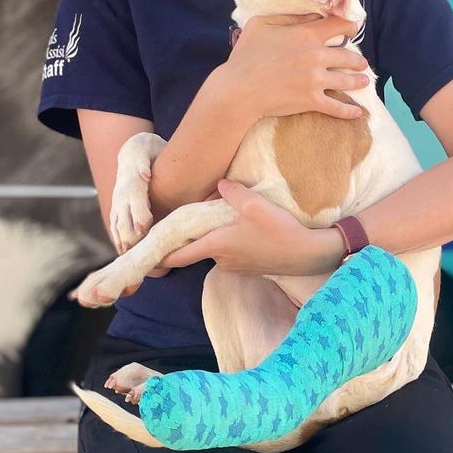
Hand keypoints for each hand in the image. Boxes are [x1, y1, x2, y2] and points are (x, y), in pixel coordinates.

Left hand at [157, 180, 345, 275]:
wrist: (308, 253)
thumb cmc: (279, 230)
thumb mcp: (255, 204)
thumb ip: (232, 192)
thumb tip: (219, 185)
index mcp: (216, 245)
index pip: (177, 255)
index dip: (159, 255)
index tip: (144, 253)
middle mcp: (221, 259)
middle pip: (194, 250)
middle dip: (185, 240)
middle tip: (177, 226)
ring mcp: (235, 266)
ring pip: (213, 250)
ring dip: (209, 239)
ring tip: (211, 221)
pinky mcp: (249, 267)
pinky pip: (229, 253)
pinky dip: (225, 243)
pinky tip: (237, 229)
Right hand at [218, 14, 370, 120]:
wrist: (239, 89)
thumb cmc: (246, 54)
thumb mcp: (262, 24)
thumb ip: (290, 18)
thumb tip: (312, 17)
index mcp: (307, 34)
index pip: (338, 26)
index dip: (349, 26)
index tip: (353, 30)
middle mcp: (317, 56)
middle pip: (348, 56)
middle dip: (358, 60)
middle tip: (362, 62)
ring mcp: (316, 80)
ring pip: (347, 80)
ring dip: (359, 80)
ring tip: (364, 81)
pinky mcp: (312, 101)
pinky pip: (337, 107)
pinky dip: (349, 111)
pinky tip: (358, 113)